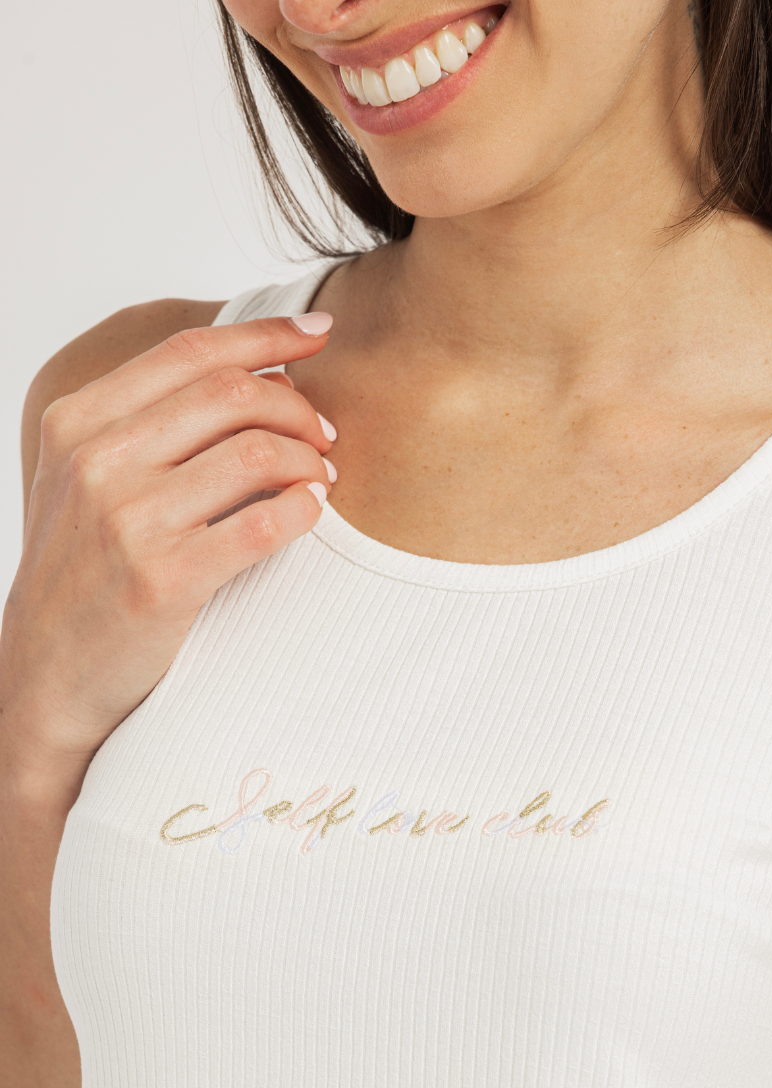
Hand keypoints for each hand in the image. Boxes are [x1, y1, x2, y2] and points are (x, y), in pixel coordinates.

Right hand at [1, 314, 336, 787]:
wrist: (47, 672)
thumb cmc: (86, 570)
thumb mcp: (88, 479)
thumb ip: (149, 422)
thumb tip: (258, 372)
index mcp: (78, 422)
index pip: (189, 353)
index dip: (267, 336)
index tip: (320, 335)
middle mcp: (97, 462)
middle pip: (231, 395)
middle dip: (298, 407)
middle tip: (326, 434)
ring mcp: (128, 520)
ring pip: (256, 453)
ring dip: (309, 460)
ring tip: (322, 478)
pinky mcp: (164, 580)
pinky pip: (265, 523)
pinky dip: (304, 510)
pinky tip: (311, 513)